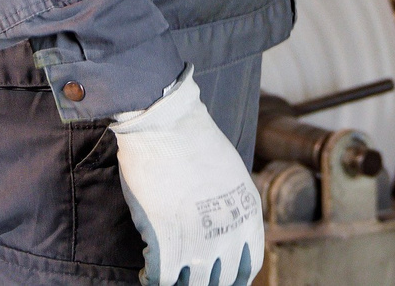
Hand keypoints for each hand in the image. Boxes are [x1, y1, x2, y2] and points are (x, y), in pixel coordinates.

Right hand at [110, 69, 262, 285]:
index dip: (231, 278)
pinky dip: (151, 278)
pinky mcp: (167, 243)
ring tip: (166, 275)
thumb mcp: (229, 172)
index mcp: (247, 215)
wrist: (165, 124)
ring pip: (192, 285)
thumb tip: (220, 223)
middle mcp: (230, 234)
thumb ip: (230, 204)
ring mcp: (200, 243)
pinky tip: (146, 270)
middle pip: (220, 281)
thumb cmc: (191, 140)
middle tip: (188, 279)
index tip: (217, 278)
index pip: (248, 266)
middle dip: (203, 283)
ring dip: (178, 283)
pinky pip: (161, 279)